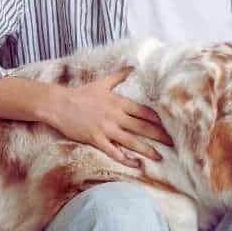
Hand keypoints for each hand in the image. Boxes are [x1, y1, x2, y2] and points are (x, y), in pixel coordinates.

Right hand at [46, 68, 173, 167]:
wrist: (59, 104)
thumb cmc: (81, 93)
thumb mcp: (102, 83)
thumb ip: (118, 76)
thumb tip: (131, 66)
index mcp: (119, 102)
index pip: (144, 112)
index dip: (158, 120)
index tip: (170, 126)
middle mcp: (115, 115)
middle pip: (142, 127)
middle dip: (159, 136)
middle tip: (173, 143)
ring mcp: (106, 128)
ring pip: (131, 141)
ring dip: (147, 150)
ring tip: (159, 157)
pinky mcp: (95, 138)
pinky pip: (113, 151)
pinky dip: (125, 158)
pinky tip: (135, 164)